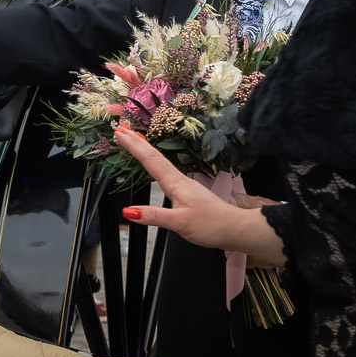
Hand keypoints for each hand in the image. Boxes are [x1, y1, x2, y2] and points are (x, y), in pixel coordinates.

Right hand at [112, 126, 277, 259]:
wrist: (235, 228)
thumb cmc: (211, 225)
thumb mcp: (180, 223)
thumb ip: (154, 216)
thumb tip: (129, 211)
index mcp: (175, 184)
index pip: (150, 161)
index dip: (133, 146)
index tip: (119, 133)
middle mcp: (179, 180)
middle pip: (154, 156)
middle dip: (136, 141)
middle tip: (121, 128)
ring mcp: (184, 184)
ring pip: (160, 162)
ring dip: (145, 149)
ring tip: (134, 139)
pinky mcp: (188, 191)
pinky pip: (166, 171)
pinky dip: (155, 162)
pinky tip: (154, 165)